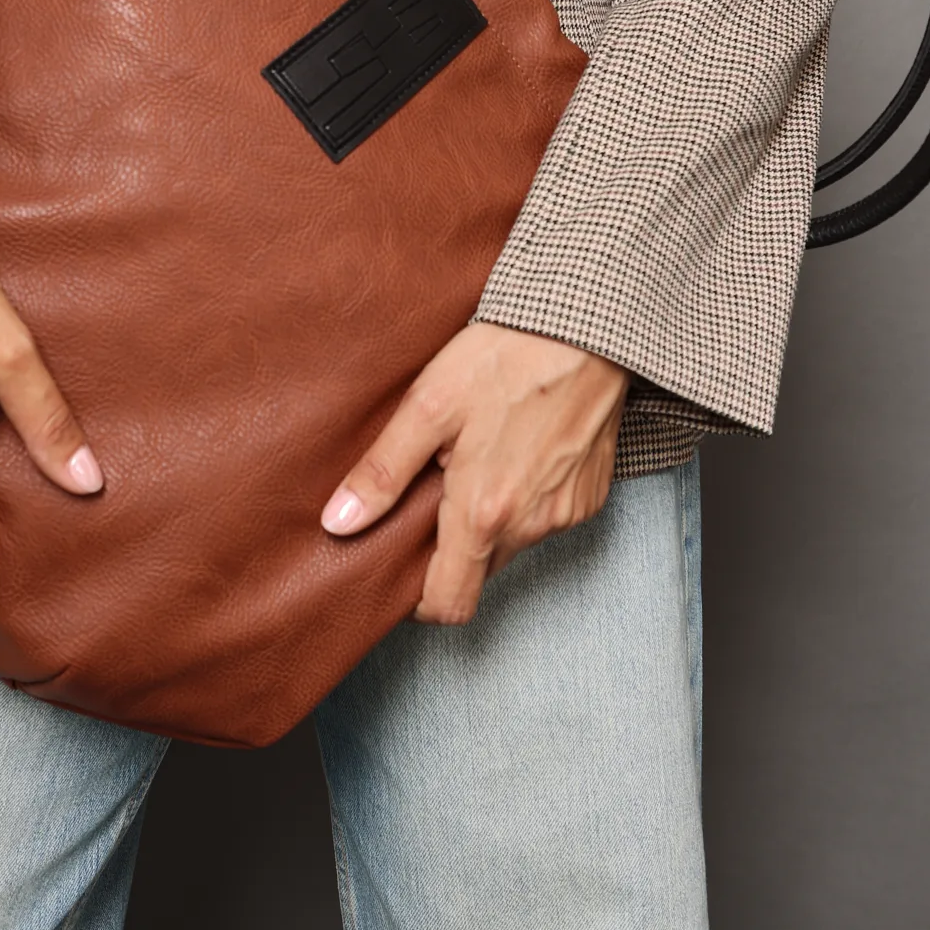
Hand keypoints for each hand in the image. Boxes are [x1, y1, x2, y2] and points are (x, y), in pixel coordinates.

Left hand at [321, 323, 629, 624]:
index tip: (398, 566)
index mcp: (485, 513)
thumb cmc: (505, 356)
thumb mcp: (429, 404)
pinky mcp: (590, 495)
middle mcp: (531, 526)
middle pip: (478, 572)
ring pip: (512, 543)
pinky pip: (545, 517)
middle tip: (430, 490)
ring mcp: (567, 513)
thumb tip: (338, 523)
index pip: (449, 604)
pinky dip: (523, 499)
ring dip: (486, 520)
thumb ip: (383, 471)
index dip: (417, 600)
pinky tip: (513, 450)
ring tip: (472, 459)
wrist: (589, 326)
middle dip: (449, 547)